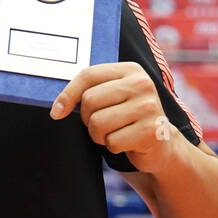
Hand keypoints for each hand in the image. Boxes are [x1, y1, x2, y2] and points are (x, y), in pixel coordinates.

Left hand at [49, 62, 174, 172]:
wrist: (162, 144)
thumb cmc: (128, 118)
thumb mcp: (113, 97)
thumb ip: (89, 92)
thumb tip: (56, 109)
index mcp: (130, 70)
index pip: (88, 75)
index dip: (67, 94)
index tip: (56, 112)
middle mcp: (142, 84)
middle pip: (89, 100)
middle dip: (87, 118)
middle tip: (102, 124)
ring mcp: (149, 107)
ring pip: (97, 123)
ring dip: (99, 135)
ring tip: (114, 133)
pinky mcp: (151, 130)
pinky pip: (112, 142)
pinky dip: (113, 147)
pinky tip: (127, 142)